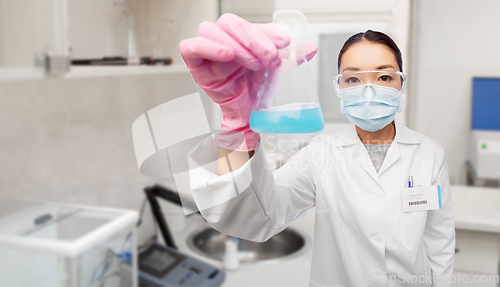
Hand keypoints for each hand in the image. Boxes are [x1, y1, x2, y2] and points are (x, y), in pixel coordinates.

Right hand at [179, 13, 317, 150]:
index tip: (285, 42)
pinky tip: (226, 54)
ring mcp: (208, 50)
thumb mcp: (276, 71)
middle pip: (230, 23)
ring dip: (236, 44)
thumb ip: (291, 58)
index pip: (250, 25)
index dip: (267, 31)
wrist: (245, 113)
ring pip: (212, 31)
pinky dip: (207, 46)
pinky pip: (190, 47)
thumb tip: (310, 48)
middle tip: (270, 55)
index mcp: (242, 37)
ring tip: (253, 62)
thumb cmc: (254, 89)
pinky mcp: (195, 63)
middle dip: (253, 37)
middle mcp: (224, 40)